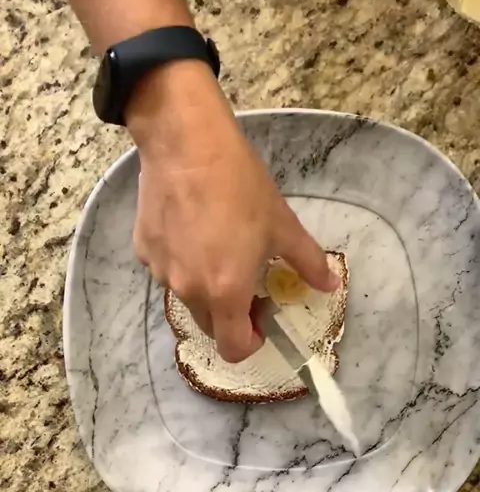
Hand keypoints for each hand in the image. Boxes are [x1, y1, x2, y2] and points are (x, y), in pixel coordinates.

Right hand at [126, 61, 339, 362]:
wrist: (185, 143)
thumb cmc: (239, 185)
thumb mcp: (282, 225)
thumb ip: (308, 263)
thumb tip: (330, 285)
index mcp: (225, 292)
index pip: (232, 348)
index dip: (251, 342)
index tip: (262, 319)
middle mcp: (188, 291)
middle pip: (210, 327)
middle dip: (231, 316)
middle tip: (246, 283)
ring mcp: (161, 272)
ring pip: (187, 297)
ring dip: (205, 287)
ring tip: (218, 247)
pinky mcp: (143, 250)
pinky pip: (167, 270)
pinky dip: (182, 263)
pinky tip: (192, 229)